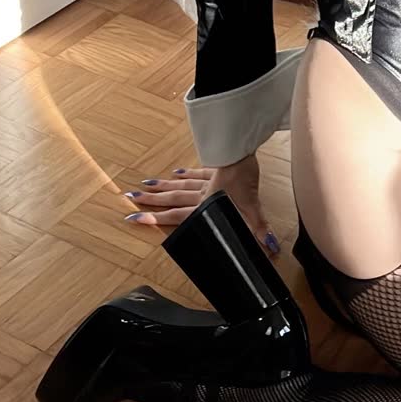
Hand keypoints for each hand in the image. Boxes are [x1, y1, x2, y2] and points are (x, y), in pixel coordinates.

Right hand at [123, 153, 281, 257]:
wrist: (242, 153)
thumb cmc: (243, 180)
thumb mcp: (251, 208)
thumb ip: (258, 229)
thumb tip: (269, 249)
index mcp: (205, 205)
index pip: (177, 216)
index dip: (156, 220)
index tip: (134, 219)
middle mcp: (201, 193)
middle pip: (173, 198)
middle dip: (152, 201)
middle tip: (131, 199)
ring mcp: (207, 179)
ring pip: (180, 184)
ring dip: (164, 186)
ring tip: (146, 185)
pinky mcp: (215, 167)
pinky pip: (197, 171)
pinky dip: (187, 172)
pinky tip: (178, 171)